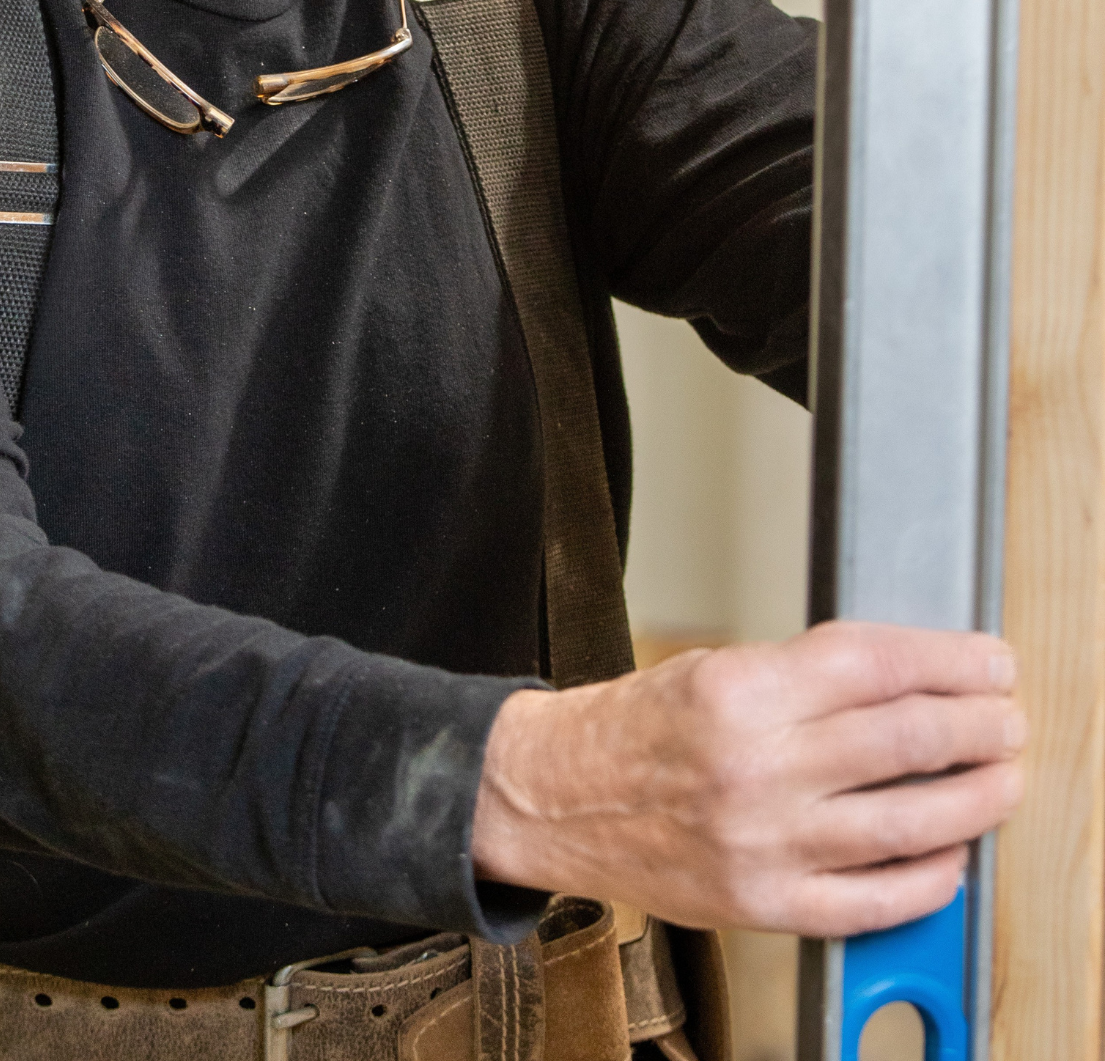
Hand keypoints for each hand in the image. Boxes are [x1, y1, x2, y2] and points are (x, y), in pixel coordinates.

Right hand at [470, 621, 1023, 935]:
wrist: (559, 797)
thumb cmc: (636, 729)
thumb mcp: (717, 670)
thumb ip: (806, 678)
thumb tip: (907, 685)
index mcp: (741, 692)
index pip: (876, 666)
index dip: (949, 662)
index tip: (988, 663)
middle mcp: (756, 766)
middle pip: (905, 738)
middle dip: (977, 725)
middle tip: (1006, 719)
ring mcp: (764, 841)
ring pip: (906, 822)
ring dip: (973, 799)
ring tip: (1000, 780)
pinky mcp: (764, 901)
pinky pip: (873, 899)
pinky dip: (927, 878)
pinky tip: (949, 854)